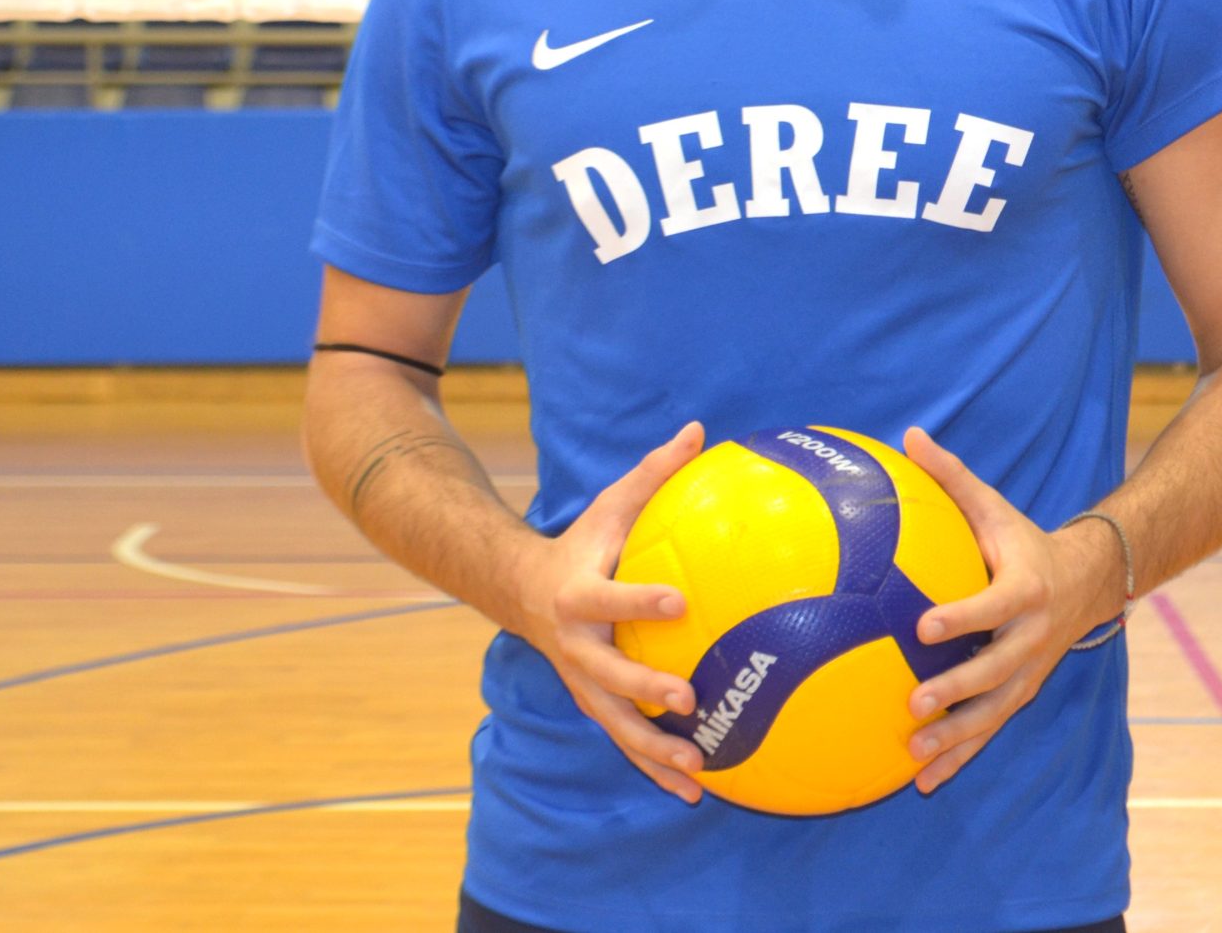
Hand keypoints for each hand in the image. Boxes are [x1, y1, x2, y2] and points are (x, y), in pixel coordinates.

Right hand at [513, 421, 709, 803]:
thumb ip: (654, 473)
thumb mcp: (611, 505)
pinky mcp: (593, 703)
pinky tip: (696, 791)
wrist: (521, 589)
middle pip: (608, 675)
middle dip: (645, 689)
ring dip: (653, 751)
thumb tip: (700, 429)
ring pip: (615, 723)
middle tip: (688, 700)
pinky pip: (624, 740)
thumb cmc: (583, 541)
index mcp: (579, 594)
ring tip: (699, 771)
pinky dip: (655, 768)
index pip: (609, 598)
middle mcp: (575, 646)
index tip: (680, 601)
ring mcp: (581, 681)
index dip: (641, 599)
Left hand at [899, 425, 1125, 794]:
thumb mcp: (994, 507)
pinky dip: (960, 757)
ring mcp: (1030, 671)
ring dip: (957, 738)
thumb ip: (951, 477)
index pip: (991, 607)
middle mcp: (1031, 638)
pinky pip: (990, 730)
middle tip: (915, 703)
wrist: (1089, 580)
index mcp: (1024, 590)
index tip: (922, 626)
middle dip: (957, 691)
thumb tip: (908, 435)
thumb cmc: (1023, 539)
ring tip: (914, 756)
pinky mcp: (1022, 693)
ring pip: (994, 713)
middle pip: (996, 672)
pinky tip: (921, 782)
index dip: (961, 618)